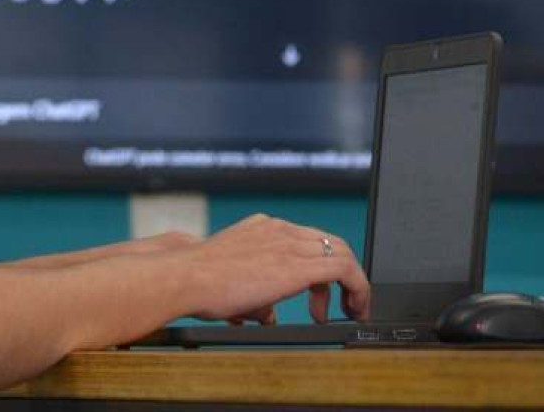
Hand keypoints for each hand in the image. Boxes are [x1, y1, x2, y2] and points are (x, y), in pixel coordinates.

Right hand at [178, 214, 370, 323]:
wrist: (186, 277)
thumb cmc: (197, 283)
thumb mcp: (231, 284)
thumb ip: (255, 297)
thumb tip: (268, 315)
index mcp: (262, 228)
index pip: (306, 239)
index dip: (319, 267)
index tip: (320, 291)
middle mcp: (278, 229)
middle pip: (329, 243)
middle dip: (341, 275)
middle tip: (342, 303)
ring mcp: (290, 242)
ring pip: (341, 253)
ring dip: (352, 284)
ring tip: (350, 310)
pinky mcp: (300, 264)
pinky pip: (345, 269)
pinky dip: (357, 288)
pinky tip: (354, 308)